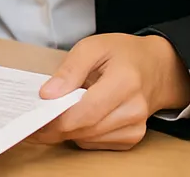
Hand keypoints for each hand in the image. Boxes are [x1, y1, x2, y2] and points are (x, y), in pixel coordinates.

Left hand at [29, 33, 189, 150]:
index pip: (85, 112)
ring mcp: (135, 127)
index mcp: (125, 82)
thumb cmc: (124, 54)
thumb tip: (48, 94)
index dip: (56, 119)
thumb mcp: (93, 47)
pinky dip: (82, 134)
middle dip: (55, 127)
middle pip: (85, 129)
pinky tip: (78, 118)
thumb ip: (69, 69)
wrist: (157, 68)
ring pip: (88, 139)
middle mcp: (134, 109)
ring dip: (67, 131)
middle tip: (33, 122)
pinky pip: (96, 143)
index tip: (33, 118)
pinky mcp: (132, 138)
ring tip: (53, 116)